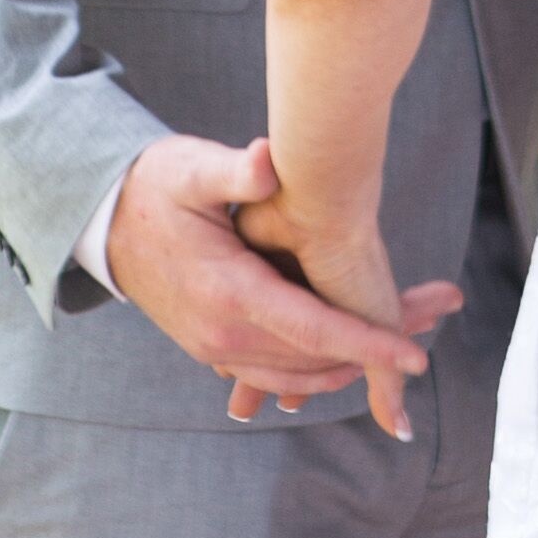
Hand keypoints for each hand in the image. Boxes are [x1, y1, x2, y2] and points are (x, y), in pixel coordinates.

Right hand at [105, 135, 448, 432]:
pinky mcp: (212, 349)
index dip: (369, 344)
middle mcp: (222, 334)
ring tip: (403, 341)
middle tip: (434, 320)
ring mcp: (214, 348)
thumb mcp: (191, 168)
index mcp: (228, 292)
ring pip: (297, 378)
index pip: (314, 330)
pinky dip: (316, 373)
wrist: (103, 222)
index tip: (417, 356)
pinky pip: (274, 376)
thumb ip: (236, 171)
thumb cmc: (153, 186)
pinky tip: (348, 358)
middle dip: (378, 350)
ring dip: (351, 367)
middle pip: (316, 360)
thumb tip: (268, 159)